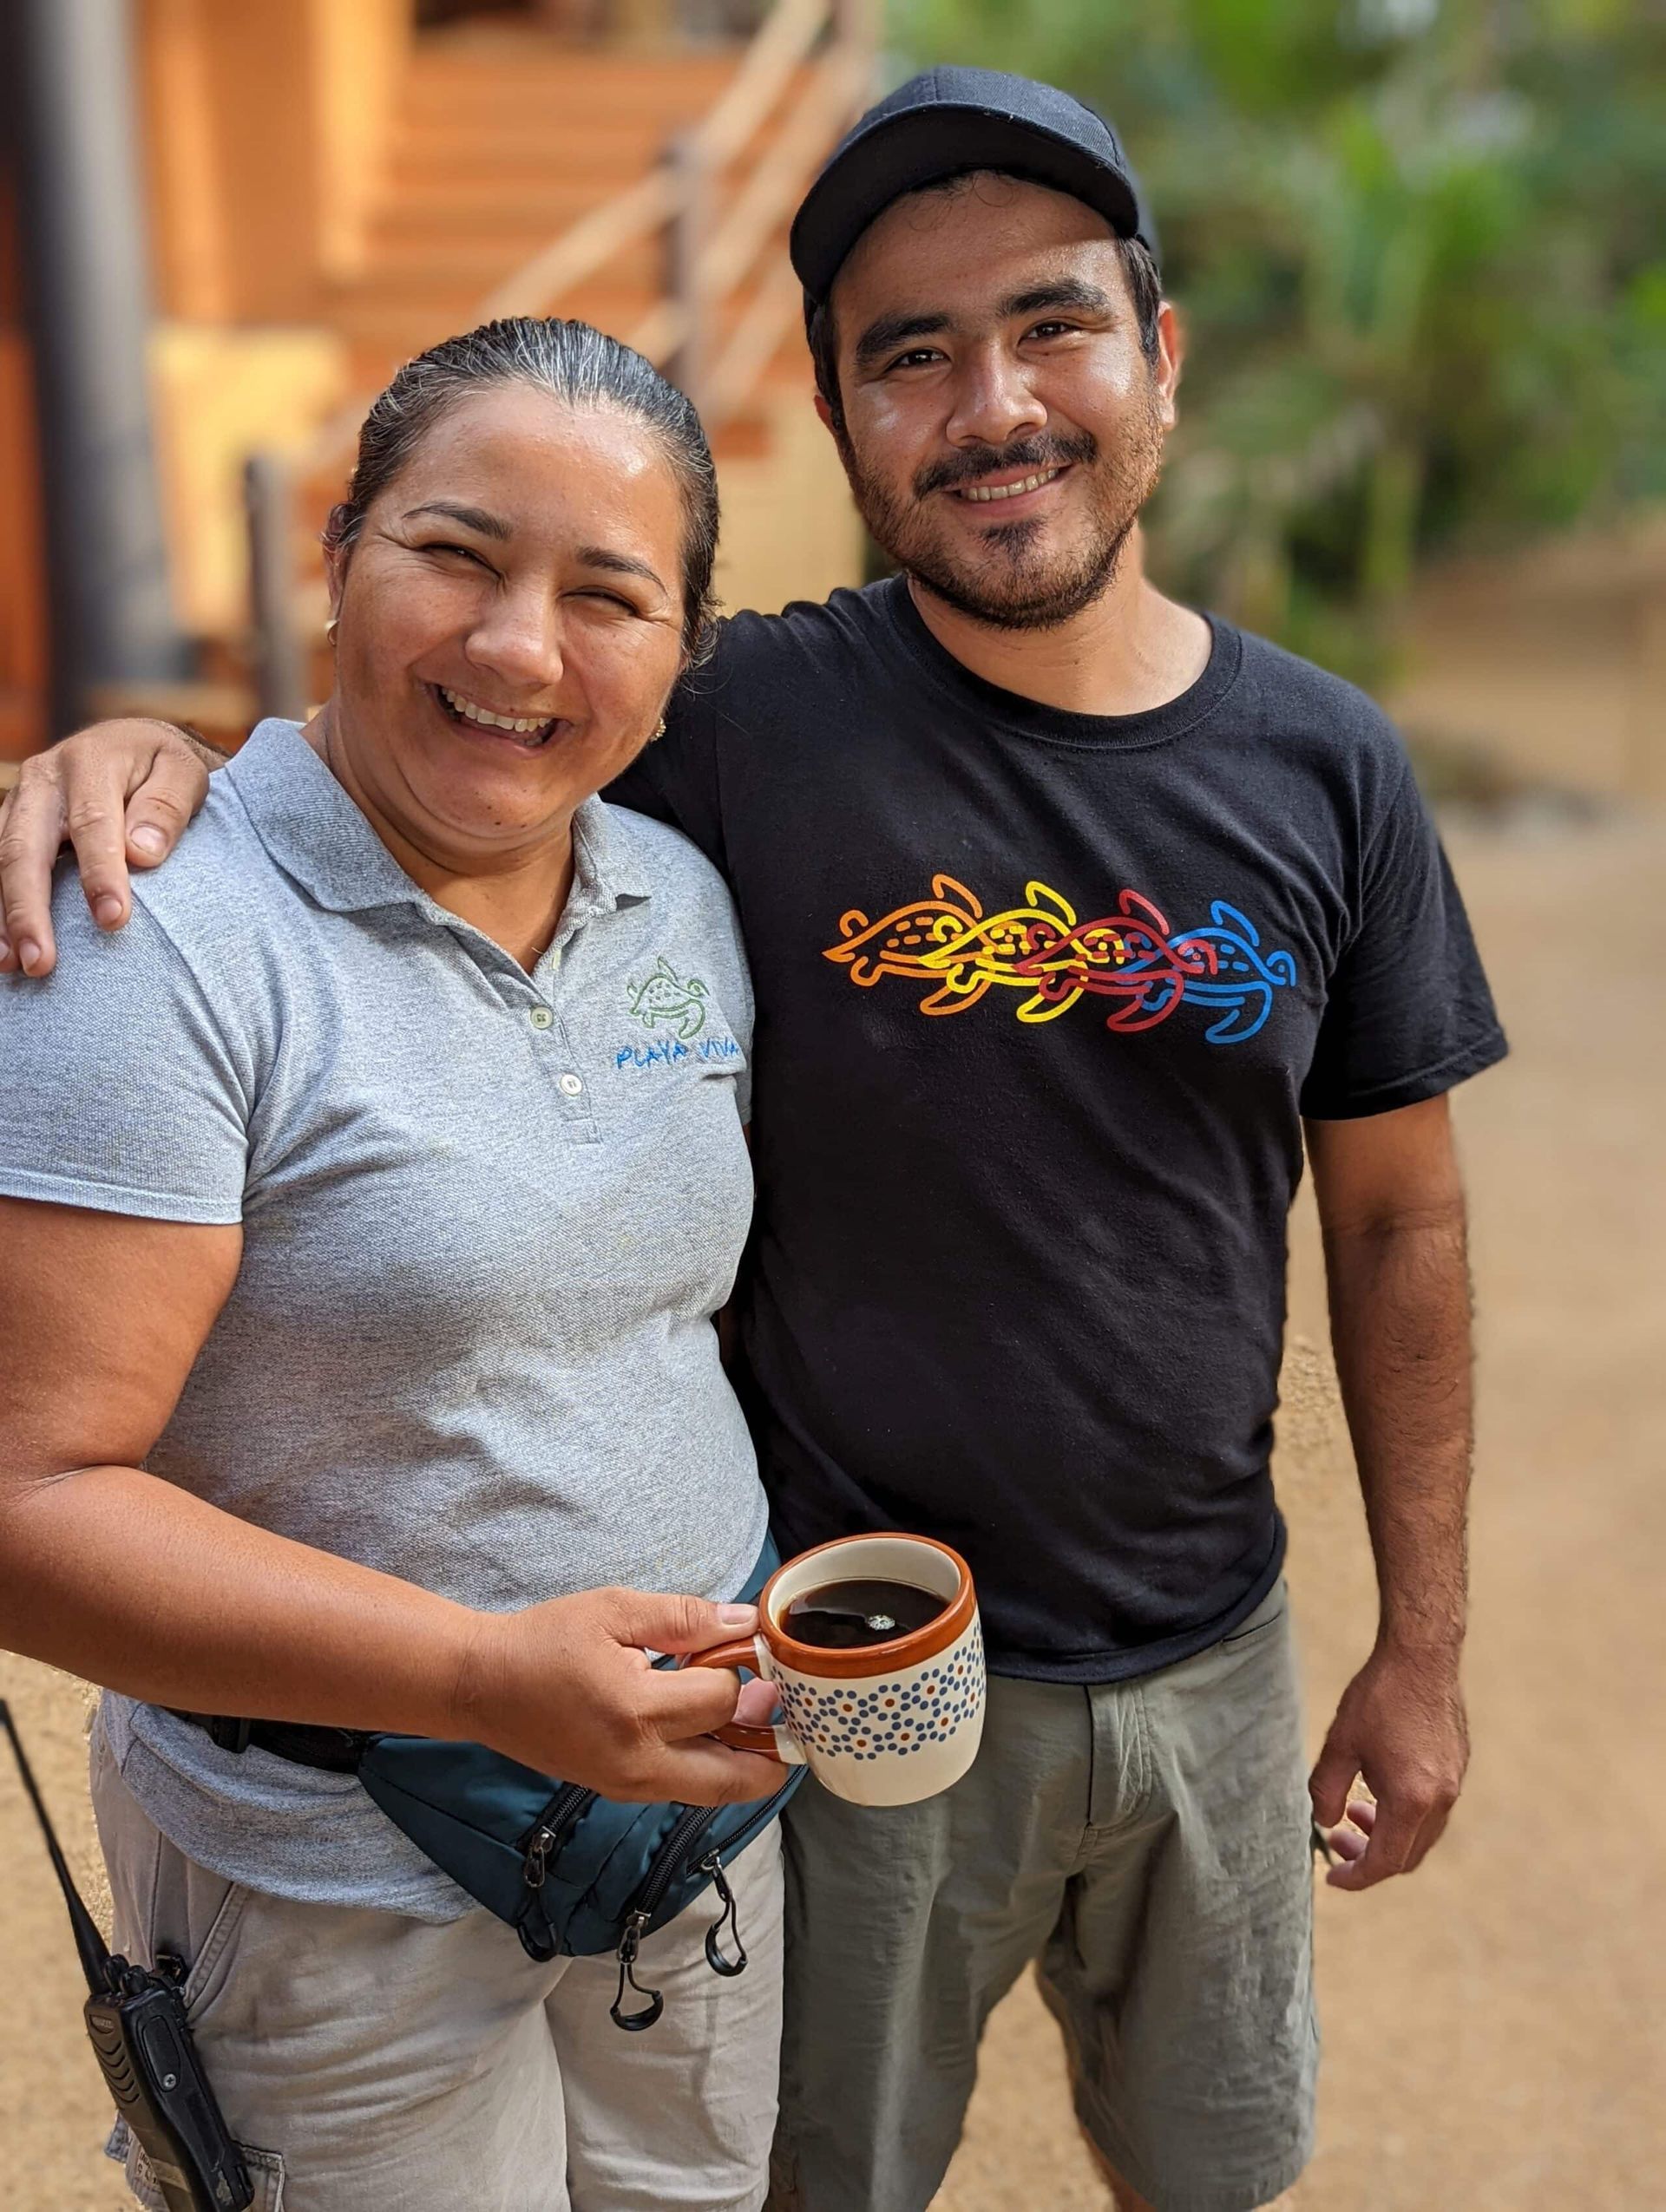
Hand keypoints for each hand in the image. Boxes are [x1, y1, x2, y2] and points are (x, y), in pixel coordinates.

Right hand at [0, 720, 210, 975]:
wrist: (133, 745)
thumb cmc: (164, 767)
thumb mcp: (183, 771)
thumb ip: (167, 806)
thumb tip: (142, 853)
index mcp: (91, 761)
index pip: (92, 823)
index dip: (100, 873)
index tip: (112, 921)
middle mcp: (44, 779)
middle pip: (25, 846)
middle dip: (30, 907)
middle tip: (41, 962)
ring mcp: (20, 801)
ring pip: (0, 858)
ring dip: (5, 915)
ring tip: (14, 964)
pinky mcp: (11, 821)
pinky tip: (4, 949)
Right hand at [453, 1586, 783, 1805]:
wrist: (482, 1686)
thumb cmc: (545, 1640)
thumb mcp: (615, 1610)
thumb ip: (685, 1618)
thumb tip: (746, 1624)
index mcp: (635, 1710)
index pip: (721, 1700)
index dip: (745, 1671)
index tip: (751, 1647)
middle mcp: (637, 1763)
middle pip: (734, 1779)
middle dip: (771, 1750)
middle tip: (790, 1715)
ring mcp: (627, 1786)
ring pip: (711, 1792)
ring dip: (744, 1763)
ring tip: (759, 1720)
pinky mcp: (619, 1791)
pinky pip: (683, 1788)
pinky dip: (711, 1767)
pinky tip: (717, 1731)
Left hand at [1309, 1642, 1467, 1888]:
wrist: (1422, 1656)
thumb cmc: (1378, 1697)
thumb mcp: (1340, 1746)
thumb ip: (1326, 1791)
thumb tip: (1325, 1823)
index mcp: (1412, 1800)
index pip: (1385, 1861)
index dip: (1356, 1876)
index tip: (1332, 1877)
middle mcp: (1441, 1799)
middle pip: (1407, 1855)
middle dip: (1370, 1858)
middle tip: (1338, 1843)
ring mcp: (1454, 1784)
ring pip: (1422, 1833)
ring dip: (1388, 1834)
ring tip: (1355, 1810)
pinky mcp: (1458, 1767)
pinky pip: (1432, 1810)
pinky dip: (1405, 1815)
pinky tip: (1379, 1787)